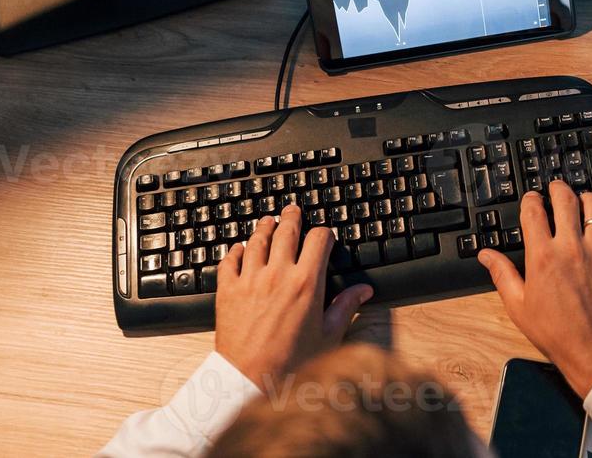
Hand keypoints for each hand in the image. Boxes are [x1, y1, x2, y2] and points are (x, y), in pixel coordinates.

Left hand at [214, 205, 372, 386]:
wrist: (250, 379)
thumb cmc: (291, 362)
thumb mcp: (328, 335)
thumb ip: (346, 307)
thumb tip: (363, 291)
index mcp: (306, 283)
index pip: (318, 239)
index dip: (324, 233)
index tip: (324, 236)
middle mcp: (277, 274)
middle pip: (286, 231)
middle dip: (292, 217)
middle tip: (293, 211)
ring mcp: (250, 280)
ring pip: (257, 241)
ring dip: (264, 227)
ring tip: (268, 222)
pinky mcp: (228, 290)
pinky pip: (229, 260)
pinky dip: (235, 250)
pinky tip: (240, 249)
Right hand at [478, 181, 591, 397]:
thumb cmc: (557, 332)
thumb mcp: (519, 306)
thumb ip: (502, 275)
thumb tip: (486, 255)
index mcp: (542, 257)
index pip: (533, 212)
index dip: (531, 199)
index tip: (532, 199)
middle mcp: (570, 247)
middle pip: (565, 200)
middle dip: (558, 188)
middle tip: (556, 188)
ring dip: (587, 198)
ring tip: (583, 200)